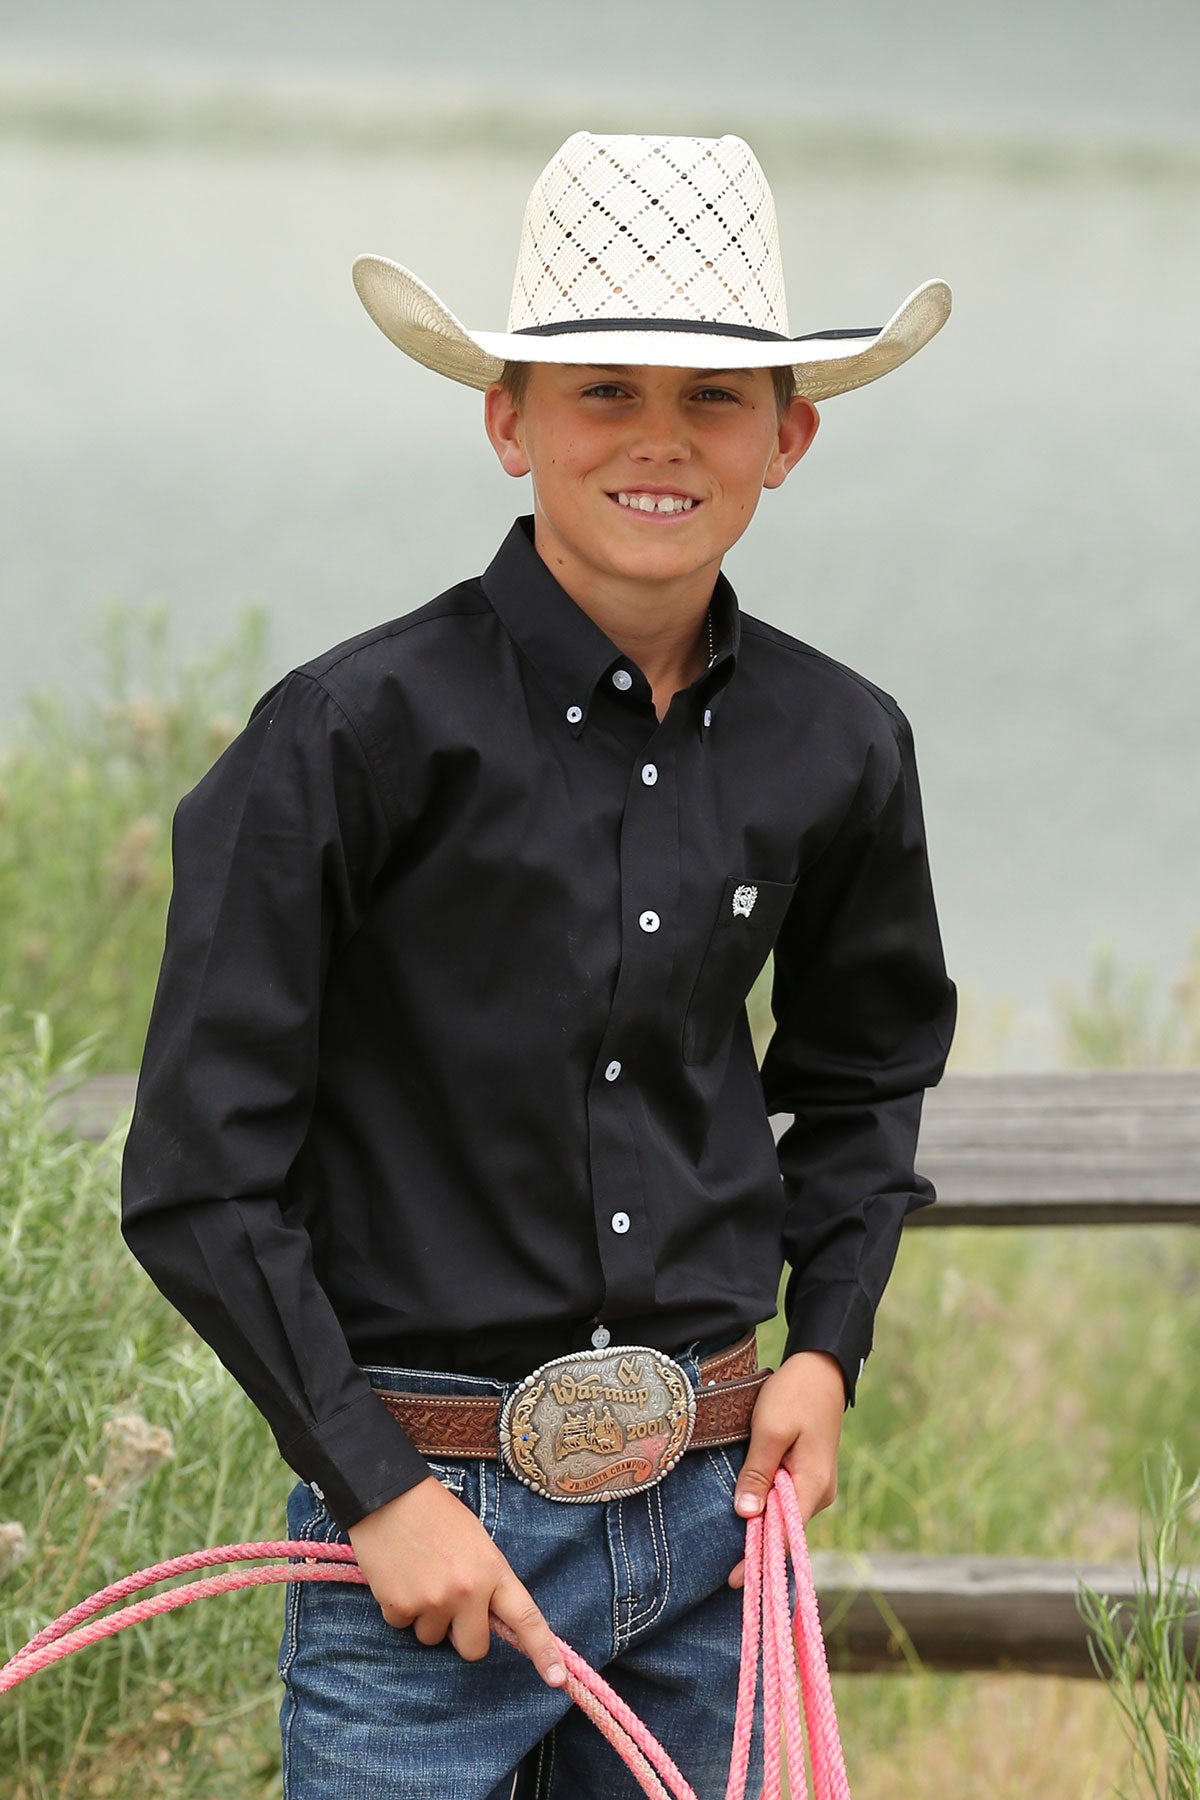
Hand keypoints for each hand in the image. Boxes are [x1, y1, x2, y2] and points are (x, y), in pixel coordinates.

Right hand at [347, 1475, 566, 1686]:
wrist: (389, 1495)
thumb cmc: (436, 1515)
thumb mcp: (476, 1541)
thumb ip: (487, 1580)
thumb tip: (488, 1617)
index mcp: (492, 1570)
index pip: (525, 1617)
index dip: (543, 1650)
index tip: (556, 1679)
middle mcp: (467, 1591)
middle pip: (473, 1648)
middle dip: (461, 1633)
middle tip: (448, 1600)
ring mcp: (433, 1601)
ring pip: (432, 1638)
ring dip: (426, 1617)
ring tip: (419, 1575)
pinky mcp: (399, 1607)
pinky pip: (402, 1625)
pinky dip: (399, 1607)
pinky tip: (398, 1575)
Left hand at [727, 1350, 844, 1588]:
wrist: (821, 1368)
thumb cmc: (795, 1394)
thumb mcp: (770, 1429)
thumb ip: (757, 1472)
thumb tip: (746, 1514)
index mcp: (812, 1485)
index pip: (785, 1536)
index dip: (759, 1559)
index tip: (734, 1581)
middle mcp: (819, 1492)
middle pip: (785, 1531)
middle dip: (758, 1549)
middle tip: (725, 1574)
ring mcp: (816, 1483)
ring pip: (785, 1516)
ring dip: (761, 1529)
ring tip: (732, 1551)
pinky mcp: (808, 1473)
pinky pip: (786, 1501)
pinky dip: (768, 1511)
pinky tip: (749, 1516)